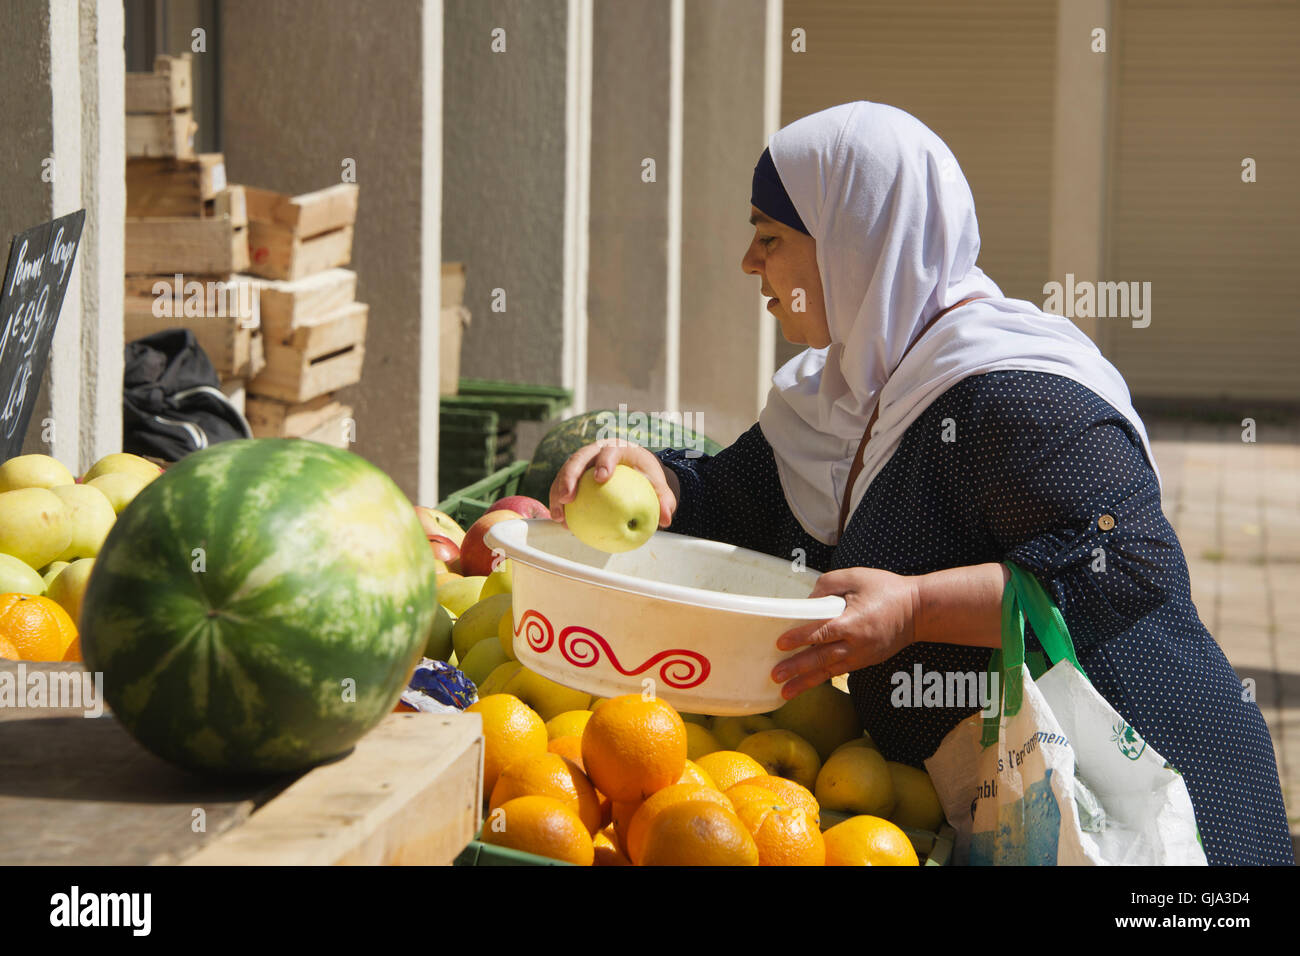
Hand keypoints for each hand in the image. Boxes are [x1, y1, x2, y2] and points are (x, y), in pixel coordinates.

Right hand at [548, 439, 677, 528]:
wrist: (634, 470)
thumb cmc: (646, 477)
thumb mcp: (658, 488)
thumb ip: (664, 501)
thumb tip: (666, 520)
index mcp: (619, 447)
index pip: (610, 450)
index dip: (604, 461)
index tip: (601, 478)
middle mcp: (597, 450)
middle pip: (579, 458)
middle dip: (569, 476)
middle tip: (567, 498)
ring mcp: (583, 460)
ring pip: (565, 472)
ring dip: (557, 492)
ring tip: (558, 515)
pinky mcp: (575, 473)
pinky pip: (563, 485)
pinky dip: (559, 502)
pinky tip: (561, 522)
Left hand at [771, 567, 920, 699]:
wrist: (919, 611)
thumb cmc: (886, 590)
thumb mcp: (855, 577)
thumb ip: (827, 586)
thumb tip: (807, 602)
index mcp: (852, 623)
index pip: (821, 632)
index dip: (800, 637)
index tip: (780, 643)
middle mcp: (856, 645)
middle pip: (821, 658)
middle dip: (796, 668)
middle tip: (775, 675)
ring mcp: (861, 656)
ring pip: (828, 671)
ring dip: (805, 682)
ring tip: (785, 693)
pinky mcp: (864, 661)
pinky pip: (839, 671)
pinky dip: (821, 677)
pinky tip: (805, 684)